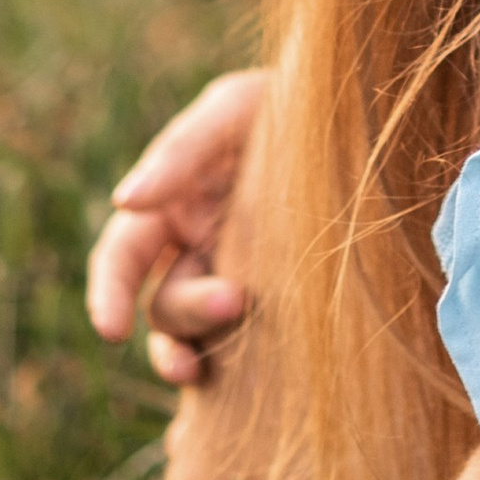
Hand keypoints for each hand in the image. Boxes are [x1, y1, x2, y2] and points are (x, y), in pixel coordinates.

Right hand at [87, 67, 266, 382]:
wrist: (370, 116)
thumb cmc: (291, 103)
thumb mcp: (237, 108)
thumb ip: (182, 149)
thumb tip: (122, 200)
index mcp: (174, 200)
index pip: (124, 255)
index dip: (109, 294)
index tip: (112, 329)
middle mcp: (197, 245)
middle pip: (164, 302)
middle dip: (190, 311)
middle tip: (234, 300)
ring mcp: (235, 275)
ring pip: (199, 331)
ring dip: (207, 340)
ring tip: (240, 328)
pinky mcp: (276, 300)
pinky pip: (240, 344)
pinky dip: (232, 365)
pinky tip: (247, 376)